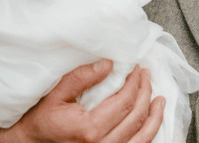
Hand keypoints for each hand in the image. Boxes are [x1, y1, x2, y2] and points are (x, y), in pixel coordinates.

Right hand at [0, 60, 163, 142]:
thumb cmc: (39, 121)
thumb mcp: (55, 94)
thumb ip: (81, 77)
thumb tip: (108, 63)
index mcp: (88, 129)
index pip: (124, 101)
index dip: (134, 82)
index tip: (136, 68)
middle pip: (135, 117)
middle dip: (145, 92)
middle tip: (146, 75)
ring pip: (141, 137)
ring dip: (154, 116)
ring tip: (159, 99)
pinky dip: (147, 133)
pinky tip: (151, 121)